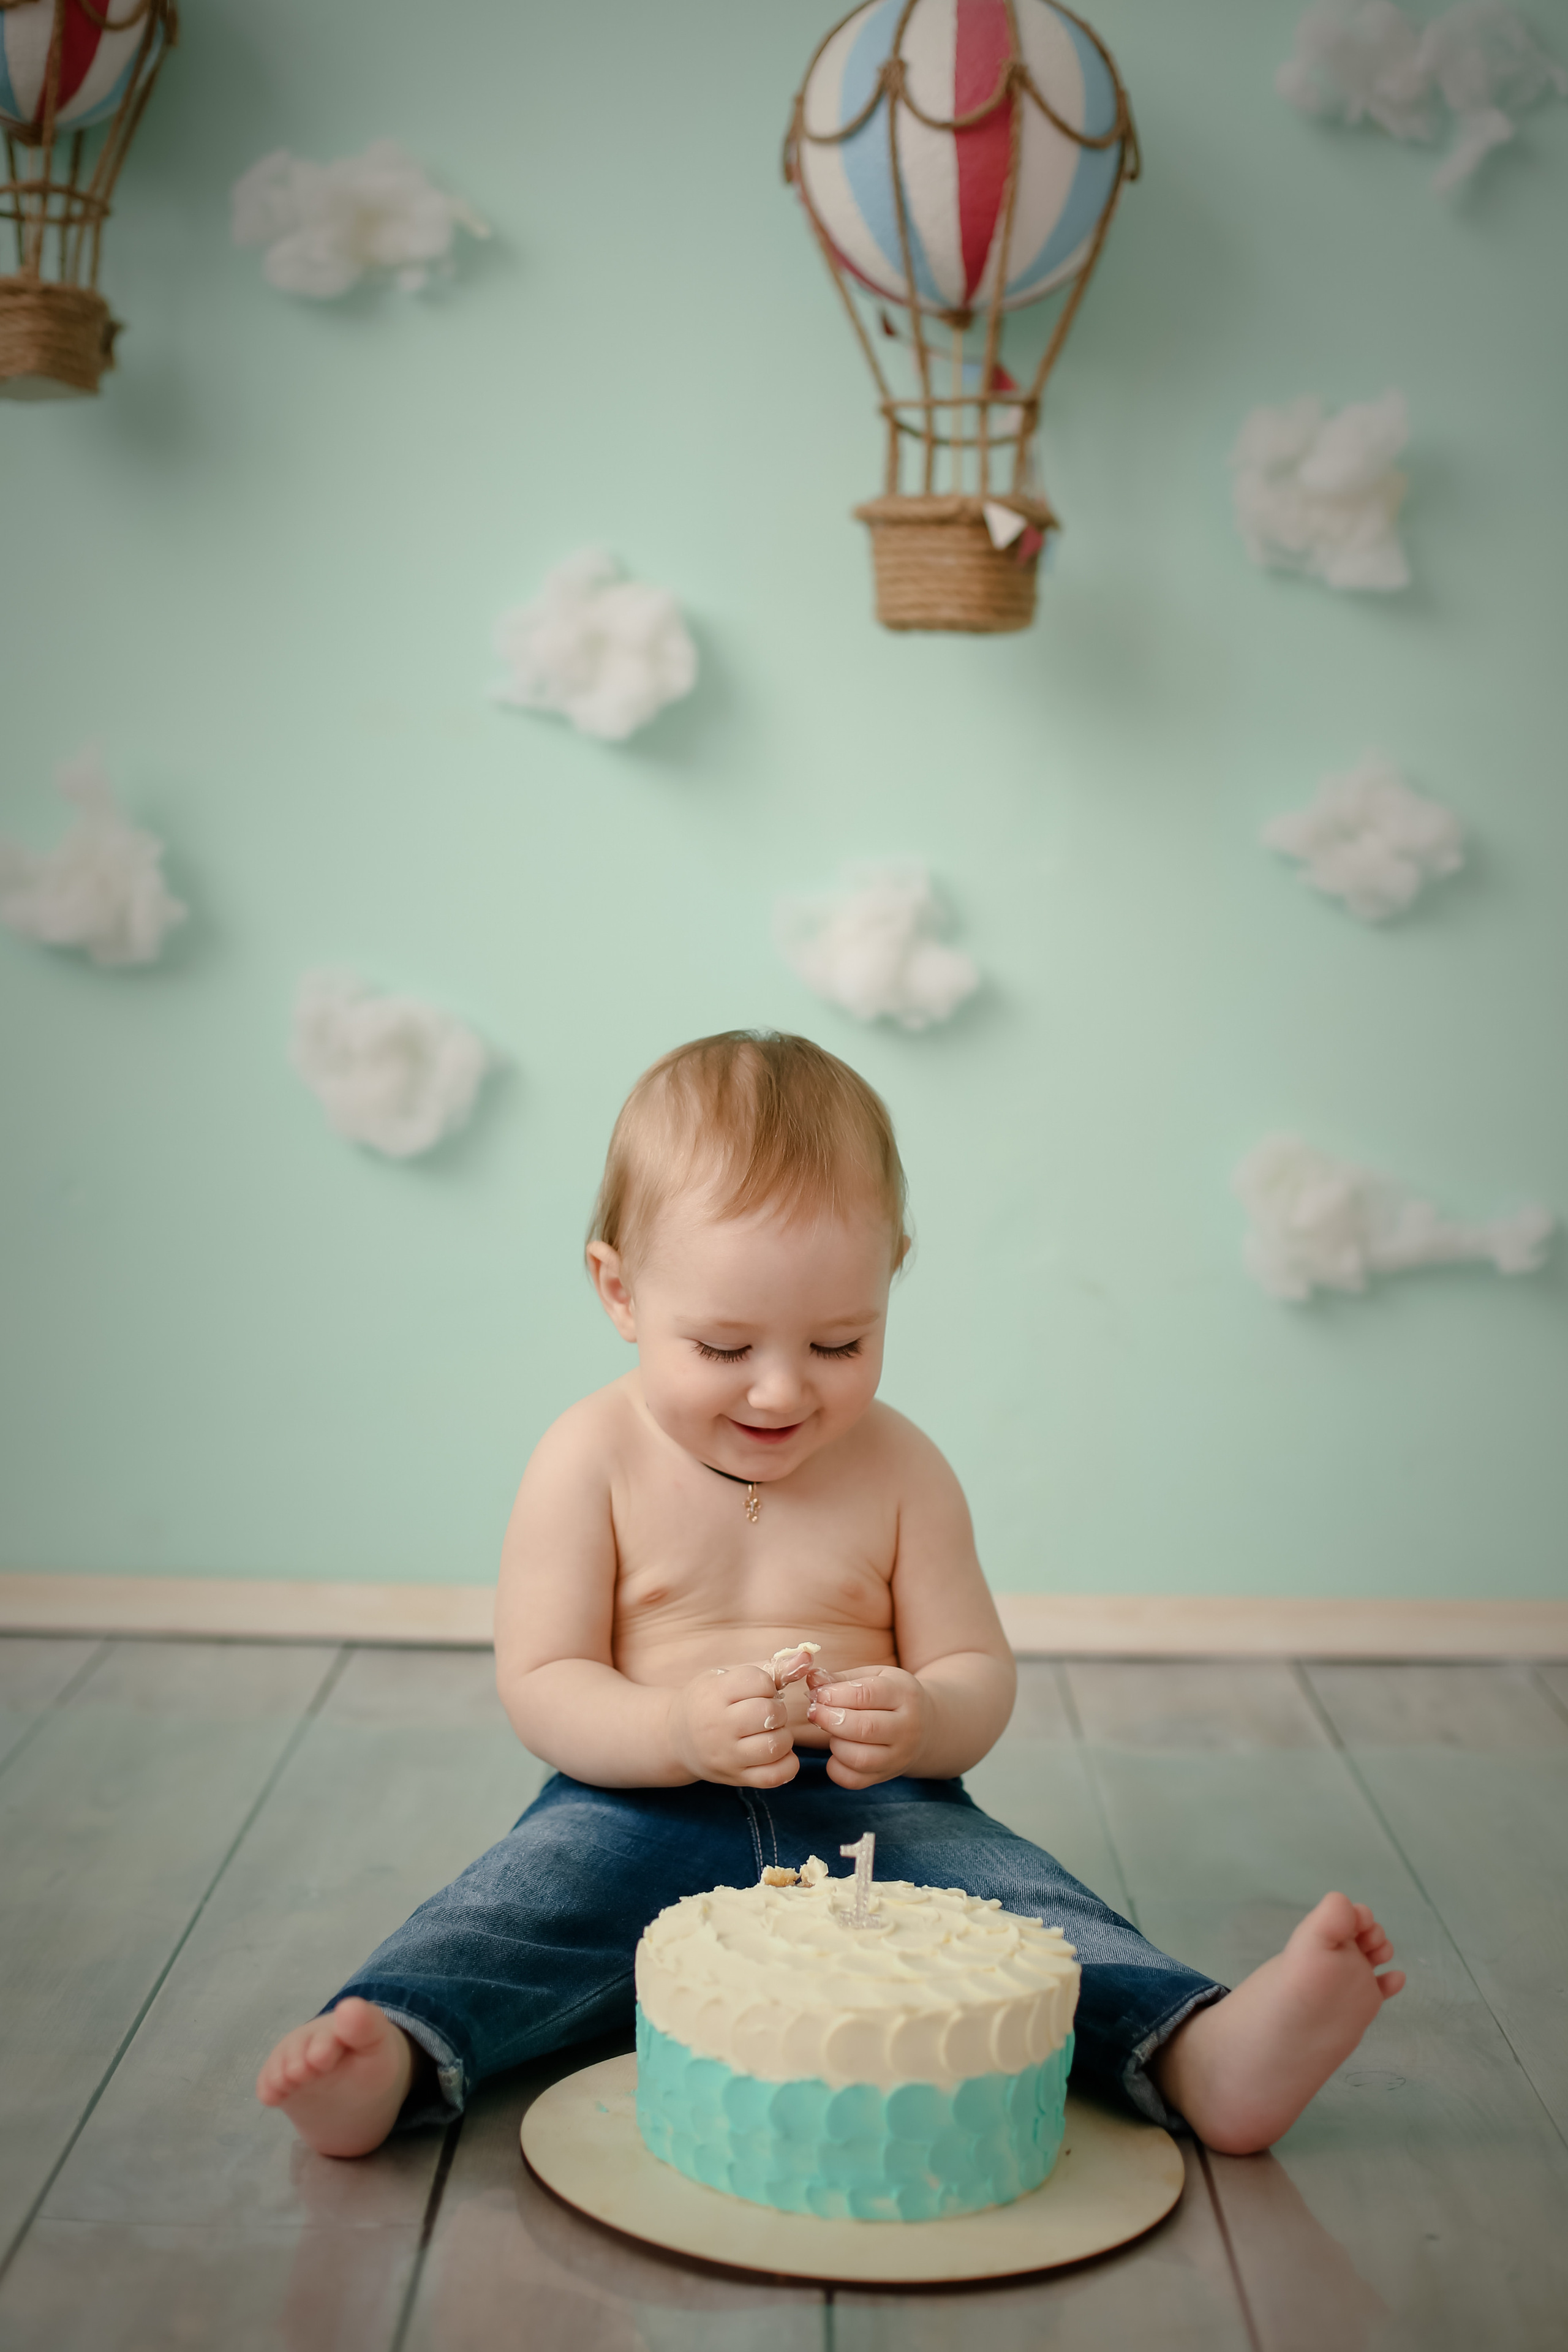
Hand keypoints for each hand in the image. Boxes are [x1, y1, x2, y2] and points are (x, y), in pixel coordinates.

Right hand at [667, 1662, 798, 1788]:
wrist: (675, 1738)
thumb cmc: (709, 1701)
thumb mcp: (729, 1677)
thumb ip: (771, 1668)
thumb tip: (807, 1656)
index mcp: (715, 1694)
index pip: (760, 1682)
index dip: (767, 1684)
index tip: (757, 1691)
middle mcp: (718, 1726)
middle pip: (769, 1714)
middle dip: (777, 1711)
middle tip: (766, 1713)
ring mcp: (726, 1756)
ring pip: (775, 1746)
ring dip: (783, 1737)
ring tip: (770, 1732)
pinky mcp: (735, 1778)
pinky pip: (774, 1776)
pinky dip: (786, 1764)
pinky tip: (777, 1754)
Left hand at [806, 1663, 932, 1787]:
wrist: (927, 1726)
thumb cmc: (891, 1696)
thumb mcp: (875, 1677)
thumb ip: (842, 1679)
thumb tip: (813, 1680)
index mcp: (905, 1694)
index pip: (867, 1694)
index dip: (836, 1695)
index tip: (818, 1694)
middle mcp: (908, 1728)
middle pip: (864, 1728)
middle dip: (830, 1719)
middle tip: (814, 1712)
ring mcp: (899, 1756)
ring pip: (859, 1758)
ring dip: (835, 1744)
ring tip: (832, 1732)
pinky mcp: (887, 1776)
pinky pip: (855, 1780)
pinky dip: (836, 1768)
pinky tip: (837, 1752)